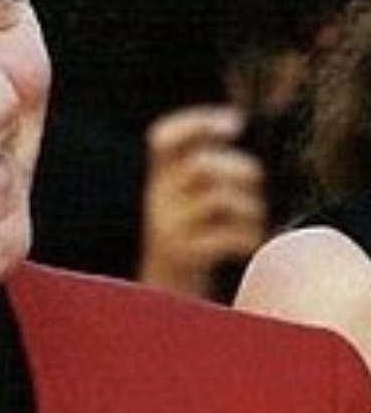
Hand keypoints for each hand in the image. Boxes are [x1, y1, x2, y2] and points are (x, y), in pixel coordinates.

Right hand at [138, 105, 267, 298]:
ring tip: (256, 219)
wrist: (167, 294)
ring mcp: (168, 228)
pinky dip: (248, 237)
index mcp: (159, 178)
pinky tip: (251, 242)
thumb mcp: (186, 197)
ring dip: (250, 207)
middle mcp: (157, 199)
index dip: (198, 123)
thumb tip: (237, 118)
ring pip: (218, 199)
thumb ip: (205, 161)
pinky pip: (226, 236)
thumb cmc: (192, 237)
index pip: (163, 138)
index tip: (236, 124)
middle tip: (256, 185)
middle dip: (241, 170)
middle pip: (202, 165)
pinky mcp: (184, 256)